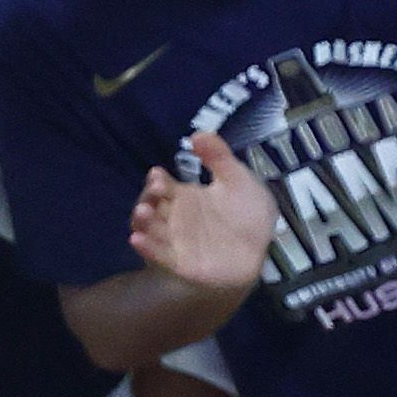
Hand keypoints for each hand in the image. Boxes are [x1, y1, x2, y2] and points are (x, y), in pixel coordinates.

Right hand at [130, 132, 277, 294]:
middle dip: (148, 199)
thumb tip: (197, 134)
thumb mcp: (238, 180)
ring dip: (144, 221)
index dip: (158, 181)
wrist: (259, 249)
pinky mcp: (180, 262)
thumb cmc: (247, 214)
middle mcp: (175, 217)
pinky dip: (147, 248)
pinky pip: (160, 255)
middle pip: (152, 206)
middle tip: (153, 192)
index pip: (163, 186)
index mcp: (186, 197)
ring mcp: (176, 240)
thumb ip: (219, 158)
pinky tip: (136, 239)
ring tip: (143, 212)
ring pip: (152, 229)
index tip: (157, 174)